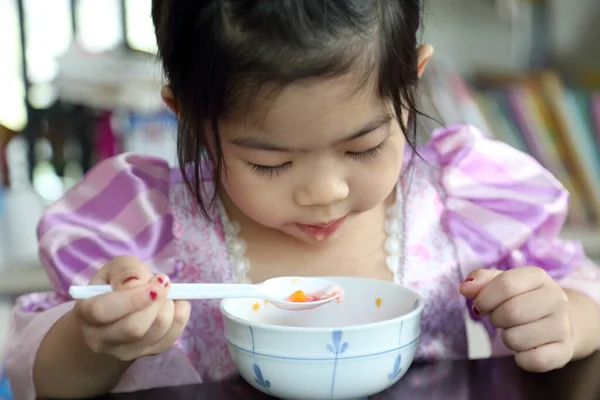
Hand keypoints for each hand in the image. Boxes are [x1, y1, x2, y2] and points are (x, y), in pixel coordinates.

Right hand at [72, 256, 190, 361]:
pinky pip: (172, 335)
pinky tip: (173, 303)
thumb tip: (139, 282)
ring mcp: (125, 352)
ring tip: (165, 292)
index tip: (155, 281)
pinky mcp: (148, 353)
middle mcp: (101, 339)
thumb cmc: (114, 287)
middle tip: (163, 283)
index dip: (132, 297)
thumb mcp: (115, 269)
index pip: (103, 311)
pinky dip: (180, 314)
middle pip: (134, 328)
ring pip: (156, 331)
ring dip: (169, 305)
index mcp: (86, 314)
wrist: (117, 315)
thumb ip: (125, 270)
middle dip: (156, 301)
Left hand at [460, 266, 573, 371]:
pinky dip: (520, 358)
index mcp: (538, 277)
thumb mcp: (503, 283)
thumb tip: (464, 288)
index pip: (506, 284)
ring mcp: (563, 326)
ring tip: (515, 331)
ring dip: (507, 338)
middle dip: (495, 319)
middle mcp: (556, 299)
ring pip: (517, 339)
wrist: (559, 320)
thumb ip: (481, 281)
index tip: (479, 306)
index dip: (485, 298)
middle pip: (511, 312)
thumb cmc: (522, 298)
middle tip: (499, 319)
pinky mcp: (565, 351)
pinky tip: (526, 348)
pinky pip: (531, 361)